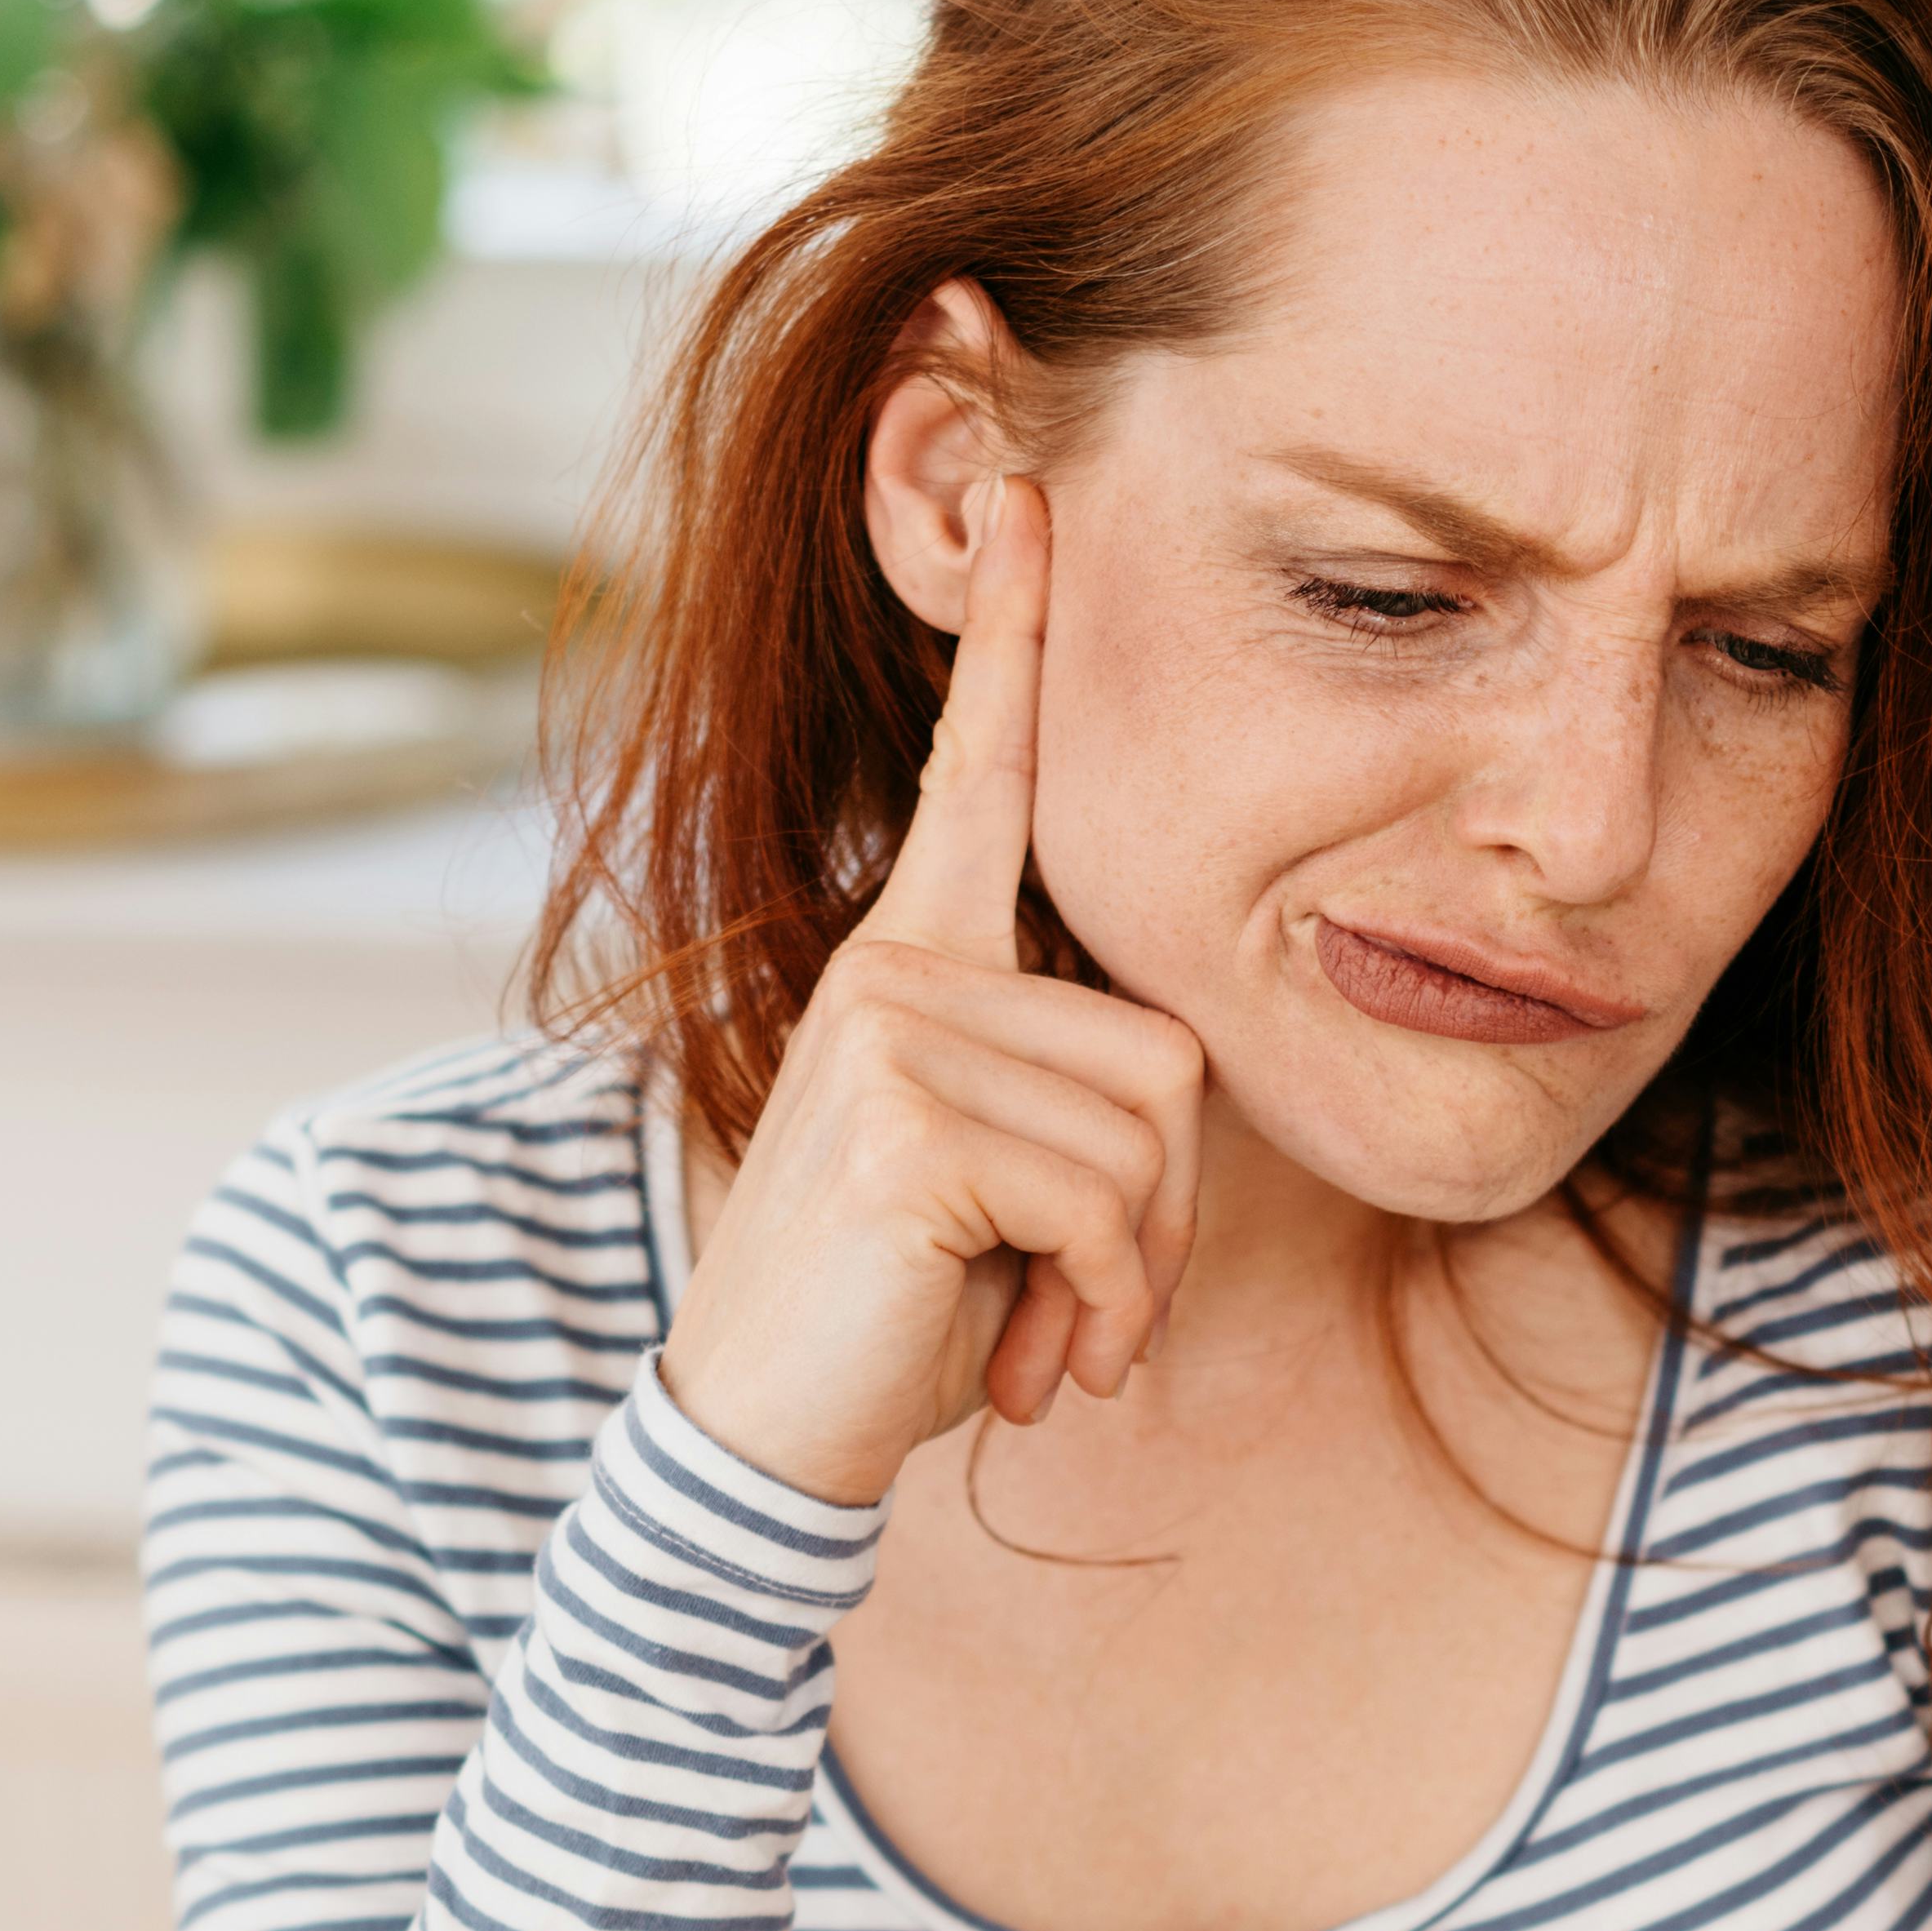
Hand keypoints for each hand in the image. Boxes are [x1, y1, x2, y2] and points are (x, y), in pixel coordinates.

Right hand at [646, 473, 1205, 1506]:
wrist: (762, 1436)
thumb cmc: (897, 1313)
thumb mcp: (1000, 1185)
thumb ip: (1069, 1102)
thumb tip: (1163, 1098)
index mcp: (914, 964)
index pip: (977, 777)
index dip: (1014, 640)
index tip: (1032, 495)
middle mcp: (896, 970)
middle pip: (1169, 1054)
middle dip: (1159, 1220)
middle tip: (1069, 1306)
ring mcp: (893, 1032)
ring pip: (1150, 1139)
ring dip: (1127, 1277)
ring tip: (1026, 1332)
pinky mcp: (908, 1119)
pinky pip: (1106, 1206)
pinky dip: (1093, 1310)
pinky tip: (1009, 1361)